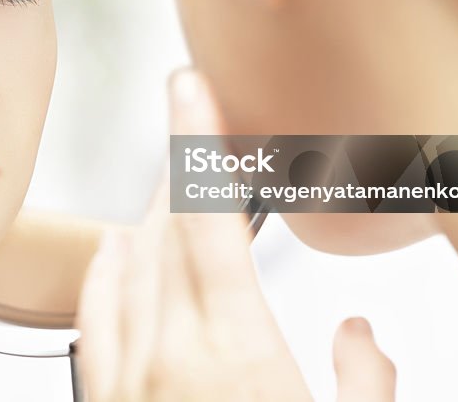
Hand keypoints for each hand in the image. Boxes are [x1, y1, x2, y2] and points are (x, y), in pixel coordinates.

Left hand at [74, 68, 395, 400]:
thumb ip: (365, 378)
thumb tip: (361, 335)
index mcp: (238, 354)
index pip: (209, 218)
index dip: (196, 140)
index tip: (188, 86)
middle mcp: (171, 355)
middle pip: (168, 230)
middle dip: (184, 174)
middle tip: (199, 138)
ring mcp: (128, 378)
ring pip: (129, 263)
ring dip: (152, 216)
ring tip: (172, 188)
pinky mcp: (104, 399)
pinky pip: (92, 314)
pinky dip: (105, 268)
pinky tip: (113, 248)